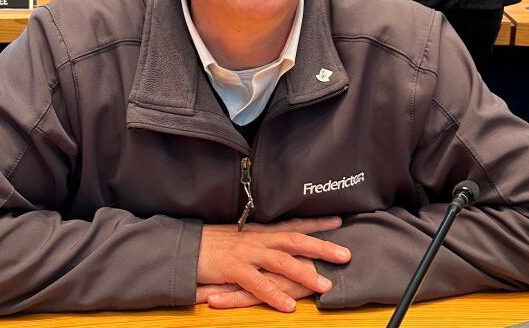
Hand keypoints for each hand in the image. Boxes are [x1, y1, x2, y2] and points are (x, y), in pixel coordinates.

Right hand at [196, 217, 350, 311]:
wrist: (182, 246)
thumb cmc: (209, 244)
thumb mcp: (238, 237)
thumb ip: (258, 242)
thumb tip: (279, 245)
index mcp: (258, 231)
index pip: (291, 225)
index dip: (315, 223)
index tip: (338, 222)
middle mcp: (256, 239)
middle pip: (294, 240)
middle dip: (321, 246)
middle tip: (345, 254)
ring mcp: (245, 253)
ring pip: (281, 262)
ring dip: (305, 273)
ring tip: (324, 285)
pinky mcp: (232, 268)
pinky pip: (257, 283)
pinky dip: (274, 294)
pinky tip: (288, 305)